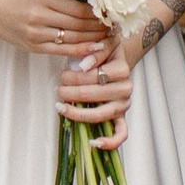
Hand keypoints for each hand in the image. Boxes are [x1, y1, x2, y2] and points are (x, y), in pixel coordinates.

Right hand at [0, 0, 110, 64]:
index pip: (78, 9)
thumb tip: (89, 1)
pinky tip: (93, 49)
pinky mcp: (33, 46)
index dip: (97, 13)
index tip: (110, 12)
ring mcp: (36, 34)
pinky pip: (61, 51)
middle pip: (78, 25)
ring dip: (92, 39)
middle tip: (115, 26)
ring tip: (108, 37)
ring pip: (72, 39)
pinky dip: (79, 51)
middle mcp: (40, 17)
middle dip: (99, 26)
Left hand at [59, 32, 134, 152]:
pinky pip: (121, 133)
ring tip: (61, 107)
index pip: (96, 76)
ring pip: (101, 115)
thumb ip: (96, 50)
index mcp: (122, 68)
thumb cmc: (104, 51)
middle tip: (58, 87)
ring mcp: (124, 104)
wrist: (117, 58)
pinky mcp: (122, 117)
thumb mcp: (104, 41)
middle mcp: (126, 88)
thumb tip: (84, 67)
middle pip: (95, 95)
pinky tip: (94, 143)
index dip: (76, 77)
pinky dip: (110, 142)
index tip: (63, 73)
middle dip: (71, 92)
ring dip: (78, 113)